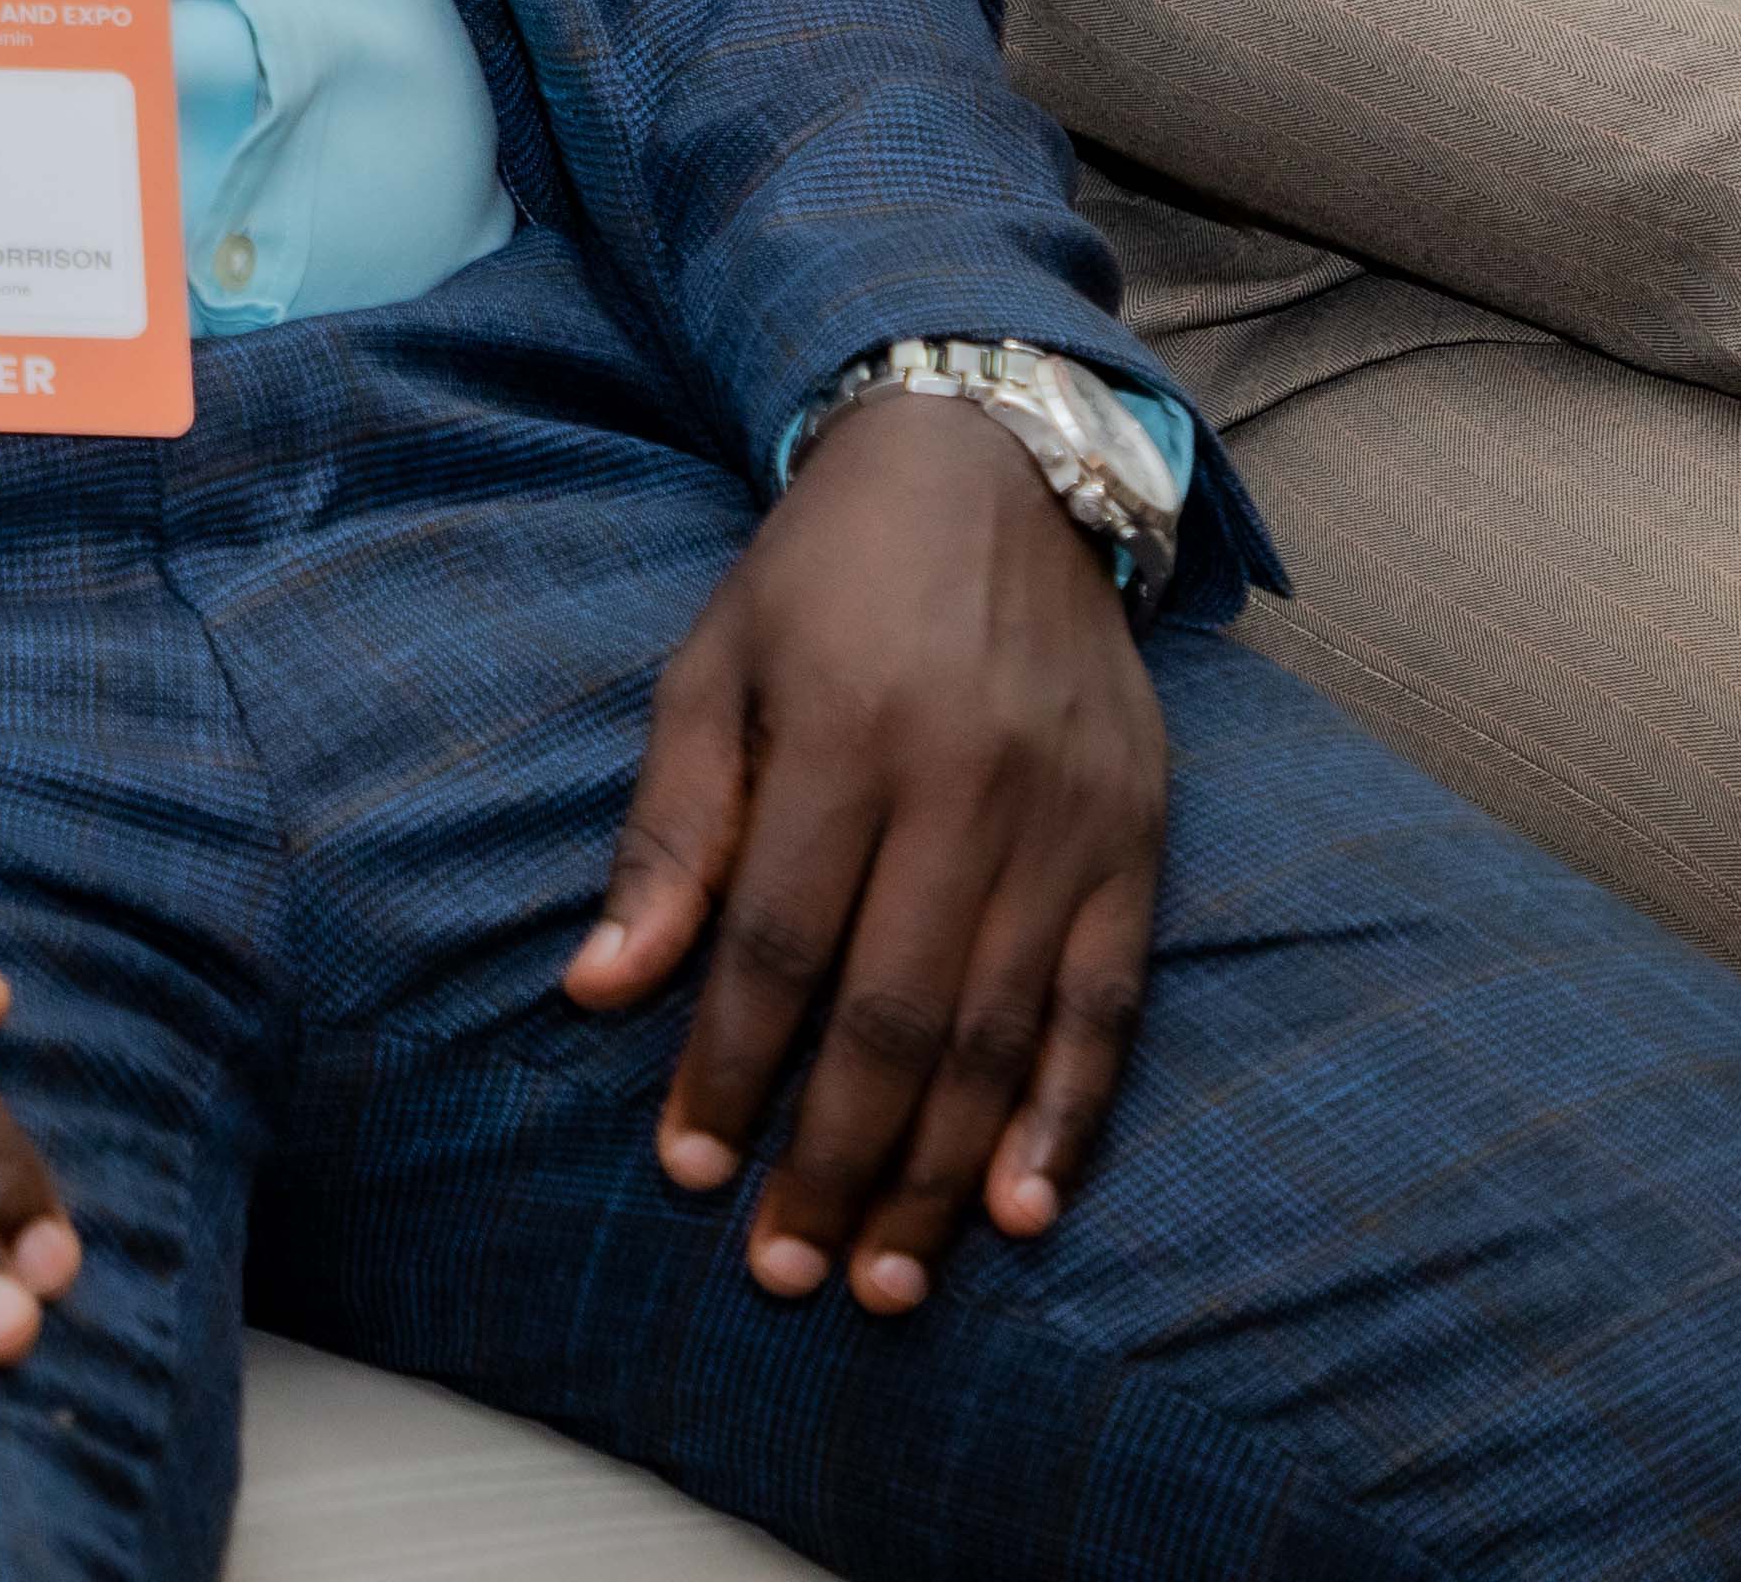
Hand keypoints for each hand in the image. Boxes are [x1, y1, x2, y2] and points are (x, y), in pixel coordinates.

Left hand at [564, 393, 1166, 1312]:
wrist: (996, 462)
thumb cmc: (822, 576)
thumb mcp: (710, 663)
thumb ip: (668, 827)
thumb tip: (600, 987)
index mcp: (841, 733)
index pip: (777, 944)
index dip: (730, 1068)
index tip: (691, 1172)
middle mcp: (965, 784)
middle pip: (894, 1011)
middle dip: (832, 1156)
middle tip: (786, 1271)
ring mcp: (1065, 818)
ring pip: (1002, 1030)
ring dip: (940, 1172)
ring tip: (883, 1278)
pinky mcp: (1140, 836)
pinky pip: (1110, 1003)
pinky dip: (1070, 1116)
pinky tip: (1024, 1209)